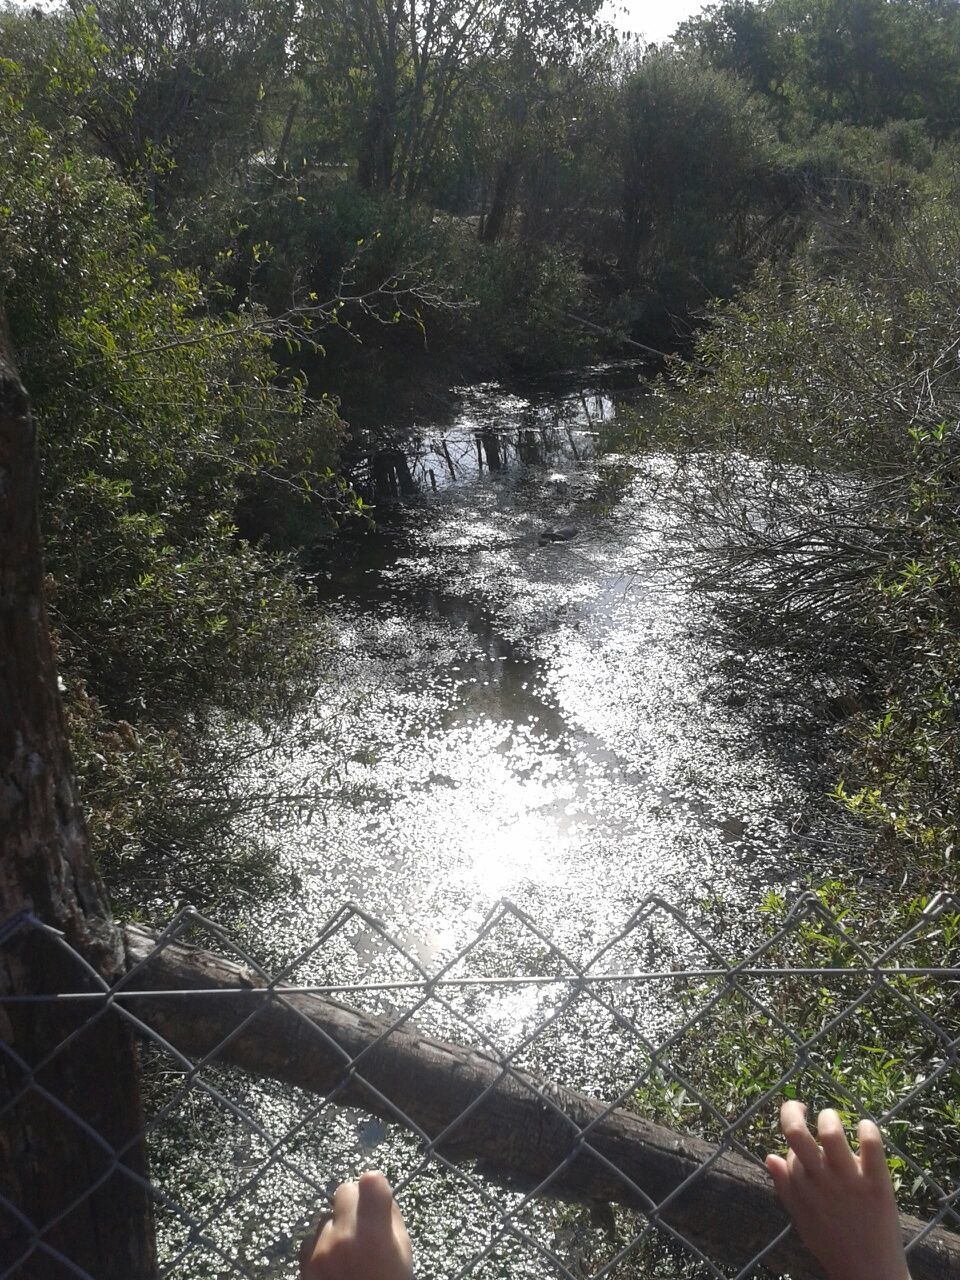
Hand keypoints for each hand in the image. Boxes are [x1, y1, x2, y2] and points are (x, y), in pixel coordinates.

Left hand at [300, 1171, 412, 1279]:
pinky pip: (311, 1240)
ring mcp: (319, 1252)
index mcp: (373, 1235)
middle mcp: (343, 1238)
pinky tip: (335, 1266)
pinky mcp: (304, 1266)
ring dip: (336, 1226)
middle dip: (354, 1201)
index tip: (378, 1196)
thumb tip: (378, 1192)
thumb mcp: (402, 1254)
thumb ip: (389, 1219)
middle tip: (363, 1222)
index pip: (370, 1182)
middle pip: (344, 1191)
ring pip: (326, 1217)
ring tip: (349, 1253)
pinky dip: (322, 1247)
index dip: (375, 1186)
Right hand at [766, 1100, 910, 1279]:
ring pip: (832, 1133)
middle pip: (797, 1133)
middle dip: (792, 1110)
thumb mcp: (801, 1219)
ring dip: (828, 1118)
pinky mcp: (877, 1184)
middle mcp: (822, 1181)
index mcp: (802, 1189)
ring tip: (831, 1119)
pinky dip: (867, 1128)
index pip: (790, 1150)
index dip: (794, 1144)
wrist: (869, 1274)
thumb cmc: (833, 1245)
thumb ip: (786, 1188)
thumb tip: (770, 1156)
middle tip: (801, 1106)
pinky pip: (872, 1147)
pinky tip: (865, 1126)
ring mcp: (849, 1181)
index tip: (803, 1145)